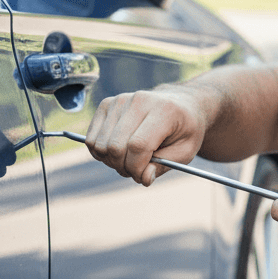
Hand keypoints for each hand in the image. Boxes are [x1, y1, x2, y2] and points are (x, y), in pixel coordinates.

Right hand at [85, 85, 208, 184]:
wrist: (180, 104)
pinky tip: (119, 152)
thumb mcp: (186, 151)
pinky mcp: (106, 104)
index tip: (144, 177)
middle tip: (137, 171)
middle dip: (124, 168)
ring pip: (100, 145)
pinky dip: (101, 153)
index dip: (137, 168)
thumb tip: (143, 178)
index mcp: (164, 110)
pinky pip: (91, 139)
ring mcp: (119, 101)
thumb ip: (165, 165)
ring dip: (112, 162)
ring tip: (130, 160)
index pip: (138, 145)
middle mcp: (139, 101)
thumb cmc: (185, 130)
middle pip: (115, 146)